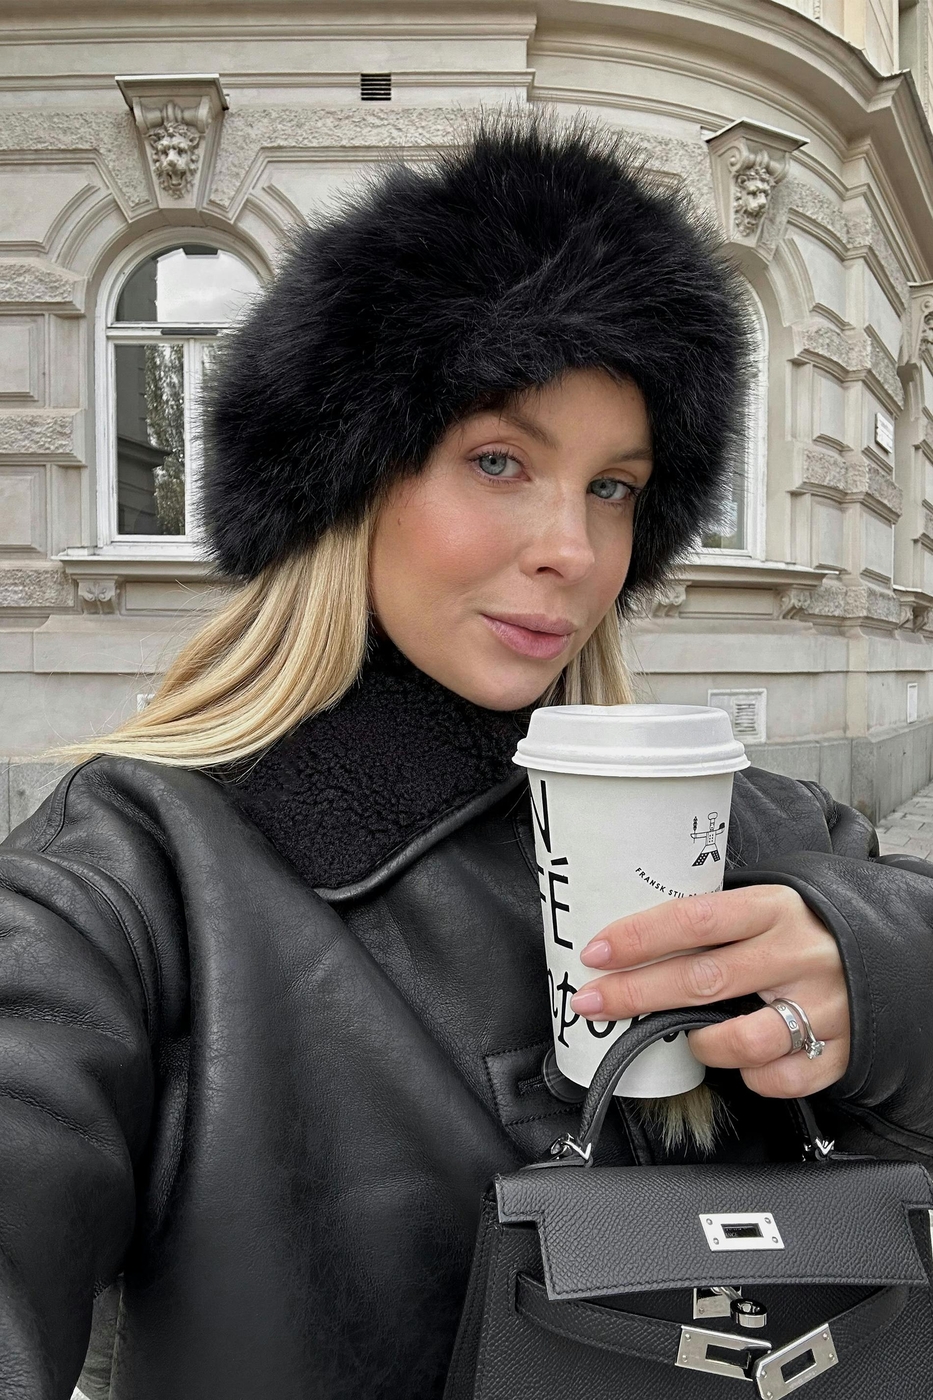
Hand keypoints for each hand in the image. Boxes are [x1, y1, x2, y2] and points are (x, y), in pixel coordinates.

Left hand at [569, 886, 849, 1097]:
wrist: (889, 952)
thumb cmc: (803, 930)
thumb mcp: (764, 907)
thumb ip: (713, 923)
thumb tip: (629, 943)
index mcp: (773, 908)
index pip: (694, 919)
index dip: (639, 937)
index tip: (597, 952)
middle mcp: (798, 954)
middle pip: (702, 980)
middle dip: (636, 994)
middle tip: (594, 1001)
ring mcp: (823, 1004)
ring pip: (742, 1040)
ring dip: (701, 1044)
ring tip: (689, 1037)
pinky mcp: (841, 1048)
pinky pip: (779, 1078)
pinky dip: (752, 1076)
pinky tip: (746, 1059)